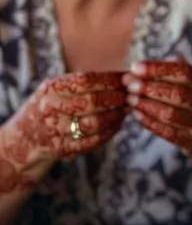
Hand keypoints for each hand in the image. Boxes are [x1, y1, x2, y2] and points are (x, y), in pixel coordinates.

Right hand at [0, 72, 126, 177]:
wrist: (26, 137)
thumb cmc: (51, 106)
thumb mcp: (57, 88)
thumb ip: (84, 82)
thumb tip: (123, 76)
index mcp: (51, 89)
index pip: (86, 80)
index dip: (110, 79)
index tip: (128, 78)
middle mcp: (51, 108)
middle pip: (93, 102)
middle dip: (117, 98)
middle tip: (131, 95)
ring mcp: (56, 130)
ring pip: (96, 123)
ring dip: (116, 116)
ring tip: (126, 109)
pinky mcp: (63, 149)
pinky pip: (93, 141)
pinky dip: (110, 132)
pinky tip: (117, 125)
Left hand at [124, 61, 191, 154]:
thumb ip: (170, 71)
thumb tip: (137, 69)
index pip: (184, 72)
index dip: (158, 69)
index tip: (135, 67)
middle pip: (178, 93)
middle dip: (149, 88)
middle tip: (129, 85)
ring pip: (171, 114)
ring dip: (146, 106)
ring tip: (130, 99)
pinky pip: (168, 132)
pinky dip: (150, 122)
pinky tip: (137, 114)